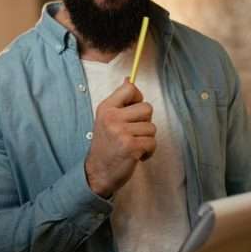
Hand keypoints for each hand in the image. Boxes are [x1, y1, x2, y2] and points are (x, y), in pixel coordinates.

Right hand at [85, 78, 155, 196]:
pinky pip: (152, 142)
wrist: (97, 173)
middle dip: (145, 122)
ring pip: (151, 127)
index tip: (132, 111)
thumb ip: (119, 101)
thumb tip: (130, 78)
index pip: (130, 88)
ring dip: (146, 139)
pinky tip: (136, 155)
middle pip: (147, 108)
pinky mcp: (131, 146)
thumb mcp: (106, 119)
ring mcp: (121, 132)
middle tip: (132, 133)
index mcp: (106, 108)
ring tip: (133, 145)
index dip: (138, 98)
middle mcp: (112, 117)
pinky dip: (148, 151)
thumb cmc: (106, 146)